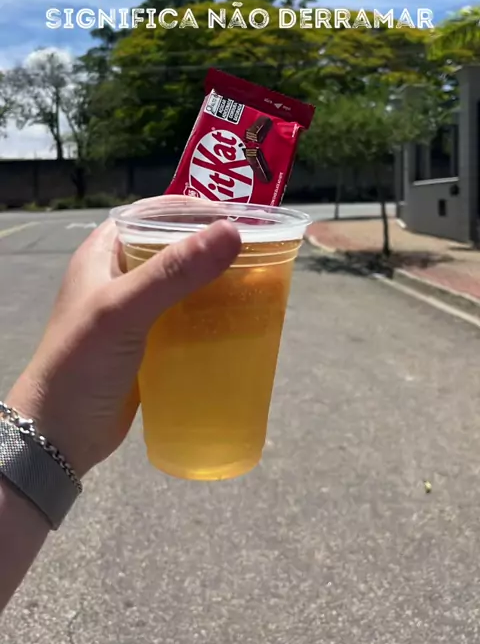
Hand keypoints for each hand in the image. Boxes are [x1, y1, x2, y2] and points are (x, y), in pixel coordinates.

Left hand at [6, 205, 240, 476]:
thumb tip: (233, 232)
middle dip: (214, 247)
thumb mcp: (125, 308)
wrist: (60, 434)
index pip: (154, 213)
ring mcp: (136, 311)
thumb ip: (175, 271)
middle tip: (258, 252)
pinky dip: (212, 316)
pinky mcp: (149, 343)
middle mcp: (120, 275)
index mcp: (105, 252)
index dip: (194, 209)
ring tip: (258, 284)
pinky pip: (187, 318)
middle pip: (175, 247)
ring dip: (217, 283)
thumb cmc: (82, 361)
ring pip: (185, 284)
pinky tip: (240, 322)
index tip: (238, 217)